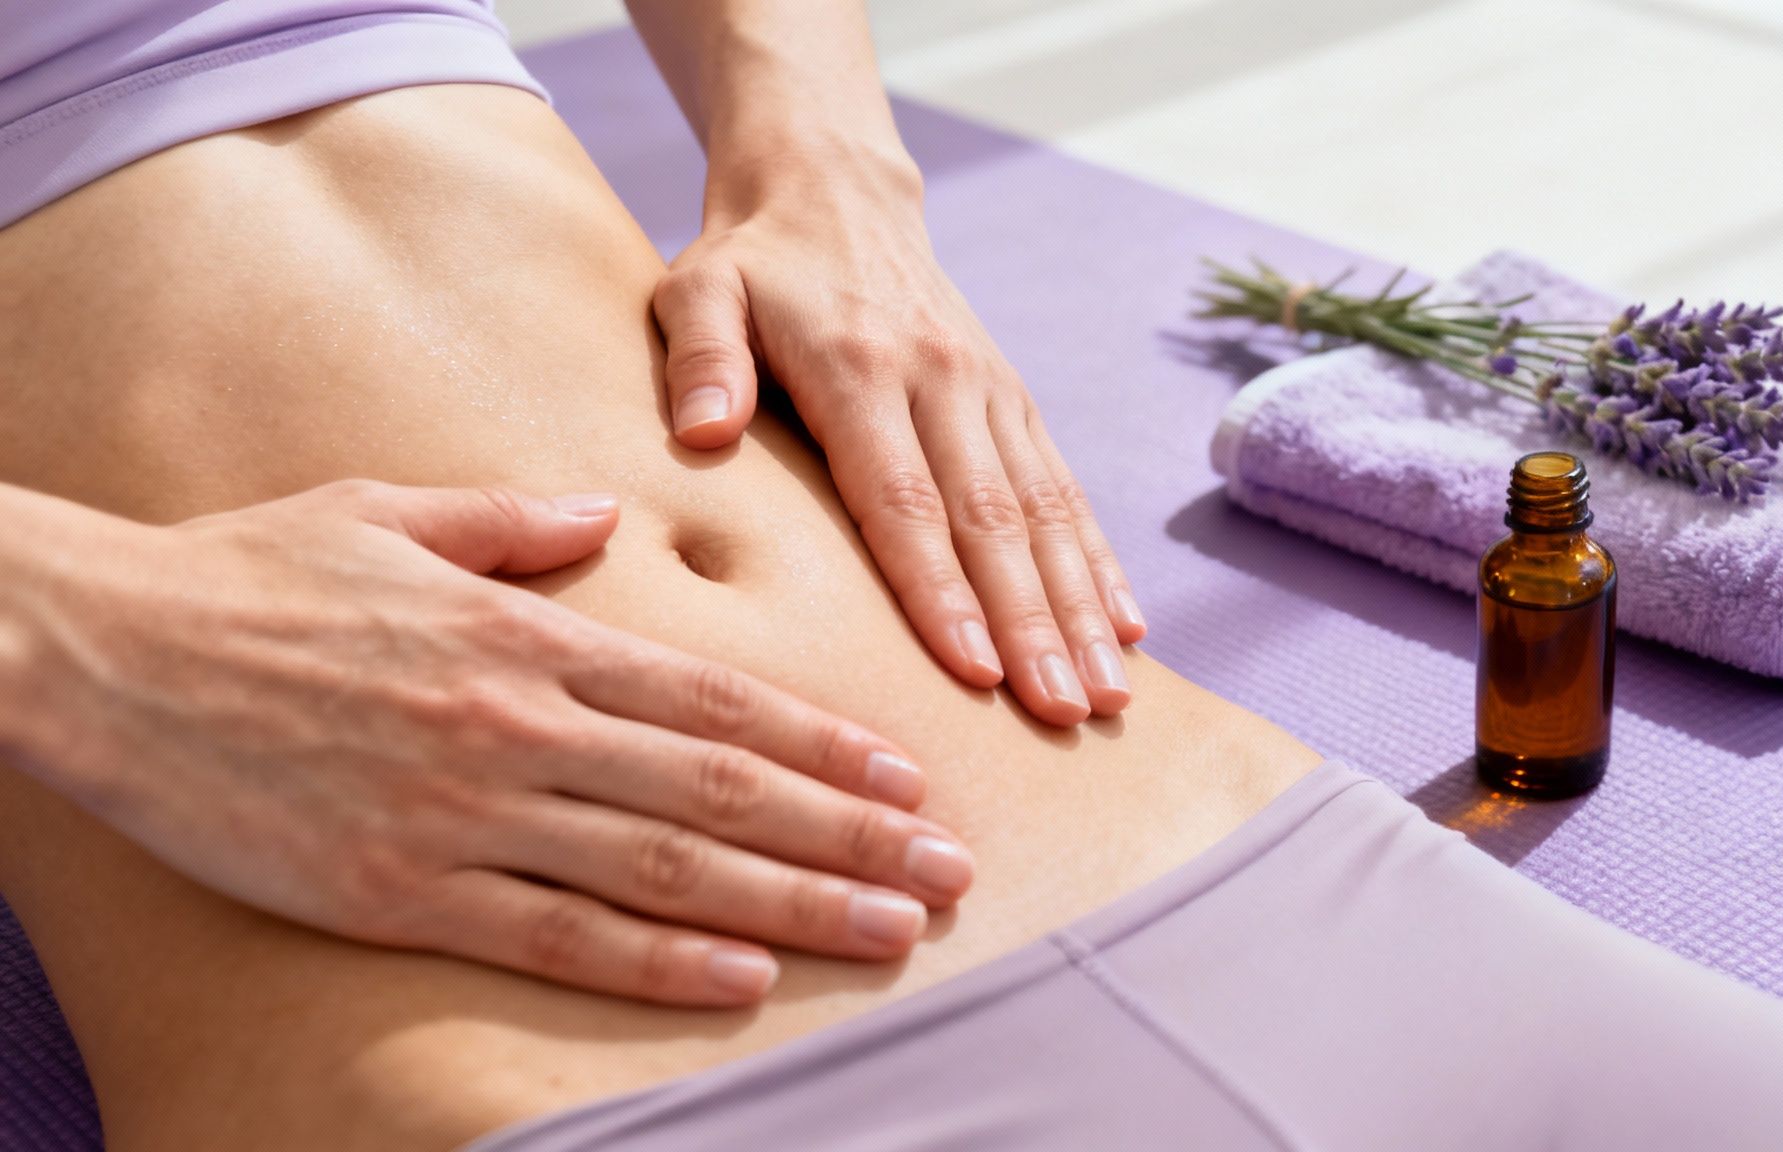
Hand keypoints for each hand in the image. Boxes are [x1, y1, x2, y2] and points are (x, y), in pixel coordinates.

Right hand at [3, 481, 973, 1005]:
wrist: (99, 645)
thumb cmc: (249, 575)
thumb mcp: (390, 511)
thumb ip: (515, 517)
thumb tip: (608, 511)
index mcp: (529, 631)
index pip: (715, 700)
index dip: (824, 744)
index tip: (907, 778)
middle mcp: (521, 721)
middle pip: (722, 788)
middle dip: (849, 832)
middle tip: (948, 870)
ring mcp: (465, 808)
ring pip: (664, 866)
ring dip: (793, 900)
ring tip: (889, 927)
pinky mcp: (398, 887)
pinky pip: (554, 934)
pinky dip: (658, 959)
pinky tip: (744, 978)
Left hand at [650, 151, 1144, 726]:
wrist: (835, 192)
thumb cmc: (753, 264)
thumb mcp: (700, 289)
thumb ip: (699, 356)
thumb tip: (701, 432)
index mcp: (862, 368)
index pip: (906, 500)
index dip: (942, 590)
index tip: (975, 670)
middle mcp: (943, 382)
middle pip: (995, 520)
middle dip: (1035, 623)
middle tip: (1062, 713)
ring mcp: (990, 391)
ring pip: (1045, 512)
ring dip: (1080, 608)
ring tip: (1105, 695)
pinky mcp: (1015, 400)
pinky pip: (1065, 487)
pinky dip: (1098, 562)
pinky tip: (1124, 629)